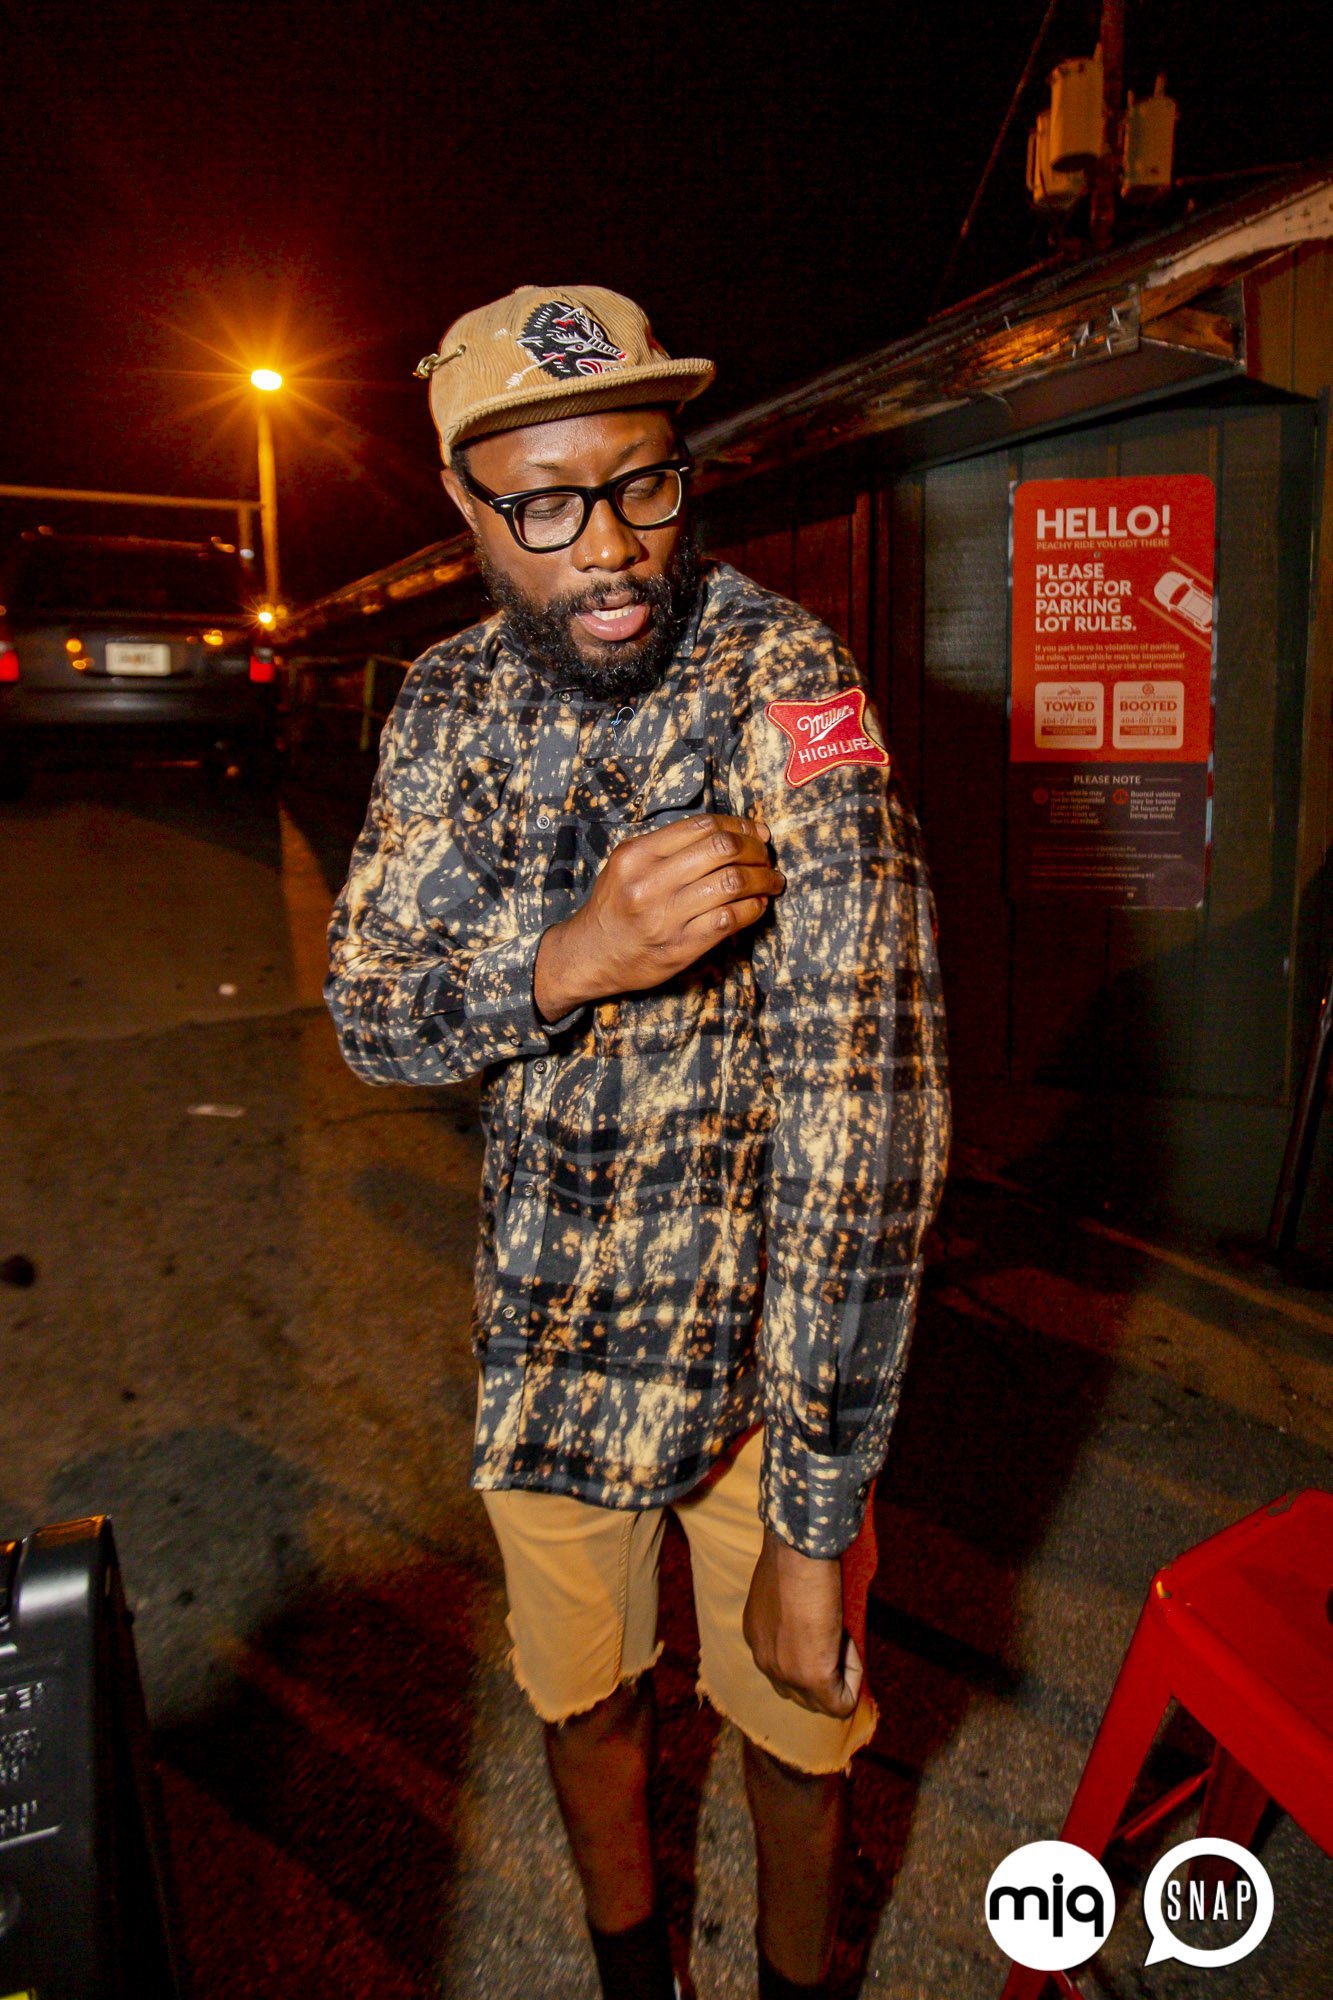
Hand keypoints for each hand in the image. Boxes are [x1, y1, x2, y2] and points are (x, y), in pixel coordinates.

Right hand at [534, 813, 783, 1018]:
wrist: (590, 955)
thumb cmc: (615, 906)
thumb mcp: (627, 864)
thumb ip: (669, 847)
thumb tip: (731, 832)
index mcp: (637, 854)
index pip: (703, 826)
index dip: (739, 826)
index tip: (756, 833)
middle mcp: (650, 882)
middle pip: (722, 849)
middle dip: (756, 850)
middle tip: (767, 857)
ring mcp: (666, 917)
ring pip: (732, 883)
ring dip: (763, 879)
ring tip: (773, 881)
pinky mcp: (680, 947)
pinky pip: (729, 919)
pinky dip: (752, 908)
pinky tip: (758, 905)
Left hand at [742, 1529, 862, 1718]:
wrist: (799, 1550)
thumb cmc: (795, 1557)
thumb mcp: (785, 1592)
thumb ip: (793, 1618)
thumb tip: (817, 1627)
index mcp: (757, 1637)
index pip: (786, 1671)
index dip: (816, 1656)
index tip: (830, 1628)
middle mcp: (764, 1660)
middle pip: (801, 1694)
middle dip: (827, 1673)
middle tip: (841, 1634)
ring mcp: (785, 1673)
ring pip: (820, 1703)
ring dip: (840, 1675)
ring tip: (843, 1634)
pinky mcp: (811, 1677)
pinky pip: (841, 1702)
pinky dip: (854, 1677)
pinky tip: (850, 1641)